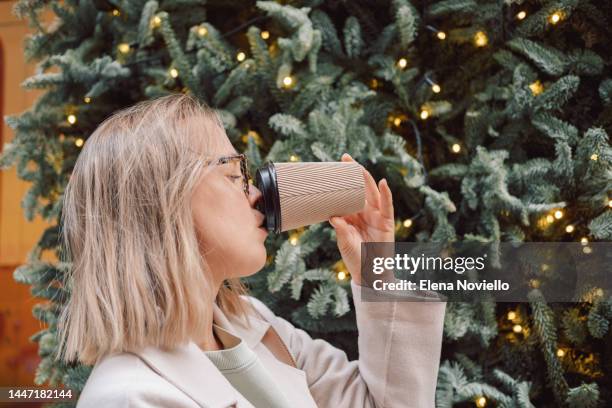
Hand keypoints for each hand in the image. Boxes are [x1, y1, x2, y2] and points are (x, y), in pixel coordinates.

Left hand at [329, 153, 394, 285]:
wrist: (369, 273)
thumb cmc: (355, 257)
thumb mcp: (344, 242)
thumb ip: (341, 229)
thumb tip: (332, 217)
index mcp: (351, 214)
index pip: (346, 193)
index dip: (342, 181)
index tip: (332, 168)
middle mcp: (363, 212)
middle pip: (359, 188)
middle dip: (353, 173)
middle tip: (345, 158)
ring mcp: (376, 215)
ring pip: (372, 192)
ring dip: (366, 179)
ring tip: (358, 166)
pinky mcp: (386, 221)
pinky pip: (387, 205)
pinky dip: (386, 194)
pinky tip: (383, 182)